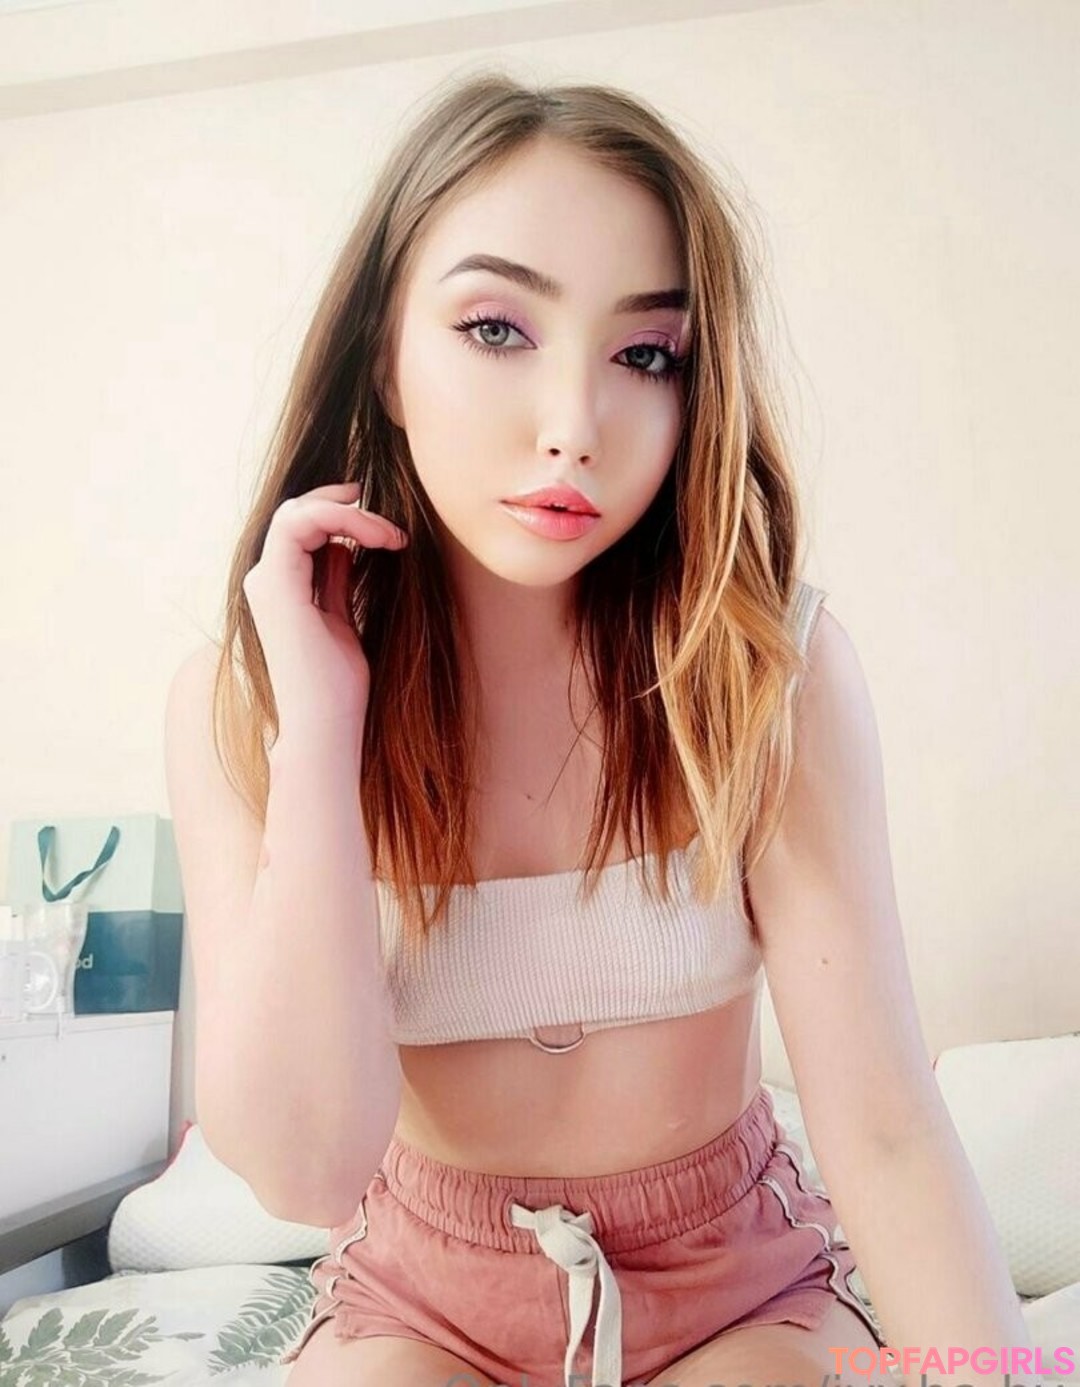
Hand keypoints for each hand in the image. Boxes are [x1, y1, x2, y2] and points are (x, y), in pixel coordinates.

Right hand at [242, 481, 406, 740]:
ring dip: (353, 515)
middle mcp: (265, 580)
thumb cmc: (338, 685)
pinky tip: (379, 540)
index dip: (340, 515)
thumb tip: (344, 548)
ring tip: (392, 536)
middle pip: (298, 513)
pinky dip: (345, 521)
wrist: (327, 724)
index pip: (301, 527)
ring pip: (299, 512)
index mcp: (280, 588)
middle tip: (391, 527)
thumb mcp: (342, 619)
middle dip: (347, 508)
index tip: (384, 527)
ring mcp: (266, 582)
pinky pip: (302, 524)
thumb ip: (336, 582)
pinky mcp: (277, 586)